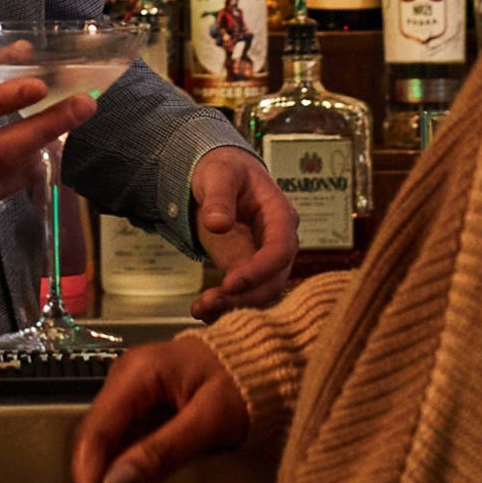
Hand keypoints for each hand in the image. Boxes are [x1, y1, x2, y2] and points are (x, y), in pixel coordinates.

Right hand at [0, 65, 99, 241]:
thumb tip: (22, 53)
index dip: (5, 98)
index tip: (41, 84)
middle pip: (0, 147)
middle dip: (46, 125)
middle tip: (84, 104)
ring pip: (12, 167)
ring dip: (47, 140)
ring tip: (74, 115)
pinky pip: (11, 182)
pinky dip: (32, 160)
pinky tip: (48, 141)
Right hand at [70, 337, 247, 482]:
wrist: (269, 359)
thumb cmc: (248, 380)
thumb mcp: (211, 419)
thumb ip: (163, 451)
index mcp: (137, 372)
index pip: (98, 430)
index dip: (88, 475)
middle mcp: (126, 379)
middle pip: (96, 438)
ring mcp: (133, 392)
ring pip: (107, 445)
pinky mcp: (145, 406)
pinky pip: (125, 443)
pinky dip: (122, 474)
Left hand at [189, 146, 298, 320]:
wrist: (220, 177)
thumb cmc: (225, 170)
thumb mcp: (219, 175)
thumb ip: (219, 197)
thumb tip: (218, 225)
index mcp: (280, 216)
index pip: (281, 249)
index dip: (260, 269)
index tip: (231, 282)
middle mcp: (279, 242)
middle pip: (274, 279)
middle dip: (244, 296)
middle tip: (210, 303)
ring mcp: (265, 259)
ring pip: (261, 292)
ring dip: (234, 306)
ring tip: (200, 310)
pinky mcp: (248, 269)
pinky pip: (245, 294)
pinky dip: (226, 305)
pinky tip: (202, 312)